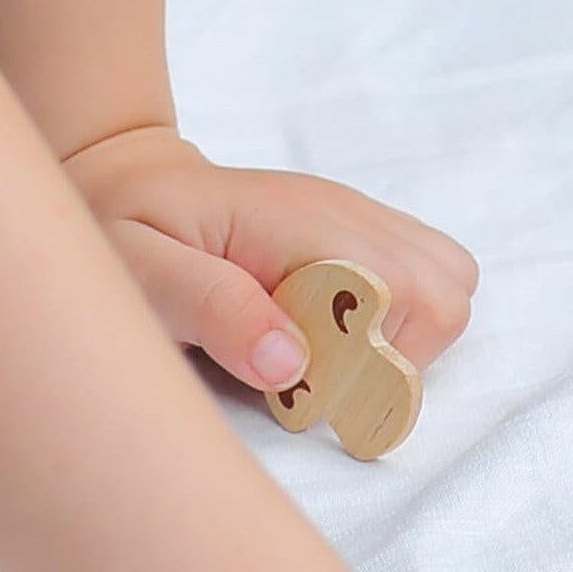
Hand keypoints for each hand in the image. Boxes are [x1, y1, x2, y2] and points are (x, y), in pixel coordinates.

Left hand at [61, 125, 475, 395]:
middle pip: (446, 295)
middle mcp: (350, 216)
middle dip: (397, 359)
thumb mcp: (138, 269)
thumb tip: (291, 364)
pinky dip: (398, 322)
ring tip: (327, 361)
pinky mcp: (363, 235)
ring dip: (404, 340)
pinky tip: (329, 336)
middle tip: (319, 382)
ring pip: (450, 285)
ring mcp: (363, 221)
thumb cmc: (123, 225)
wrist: (127, 177)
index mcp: (302, 222)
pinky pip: (424, 279)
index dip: (372, 361)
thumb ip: (211, 308)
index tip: (307, 394)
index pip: (406, 295)